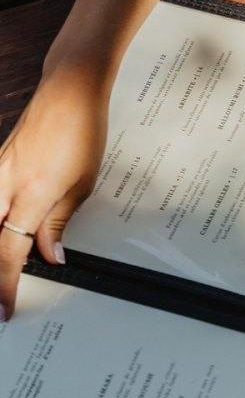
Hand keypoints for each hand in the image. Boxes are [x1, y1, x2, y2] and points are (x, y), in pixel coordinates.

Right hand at [0, 66, 108, 319]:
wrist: (69, 87)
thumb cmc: (83, 129)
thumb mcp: (83, 181)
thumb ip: (59, 222)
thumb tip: (50, 256)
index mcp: (33, 192)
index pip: (10, 251)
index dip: (5, 285)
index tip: (5, 309)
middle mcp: (6, 183)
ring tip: (0, 272)